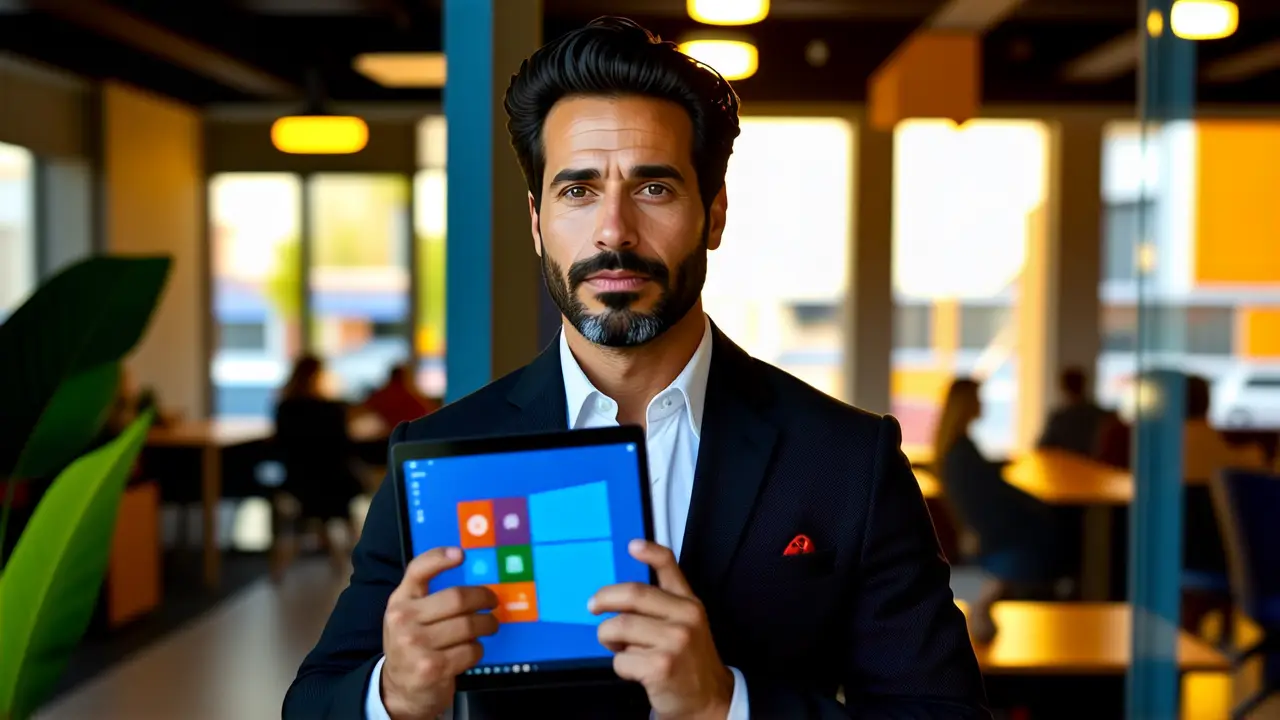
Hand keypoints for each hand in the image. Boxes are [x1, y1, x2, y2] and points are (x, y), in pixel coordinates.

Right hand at [381, 547, 498, 719]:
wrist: (399, 689)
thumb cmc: (412, 645)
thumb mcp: (410, 616)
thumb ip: (428, 595)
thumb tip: (467, 573)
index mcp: (399, 602)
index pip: (417, 571)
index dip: (439, 558)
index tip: (461, 554)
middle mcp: (403, 620)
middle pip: (456, 598)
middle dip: (483, 598)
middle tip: (493, 602)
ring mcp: (416, 645)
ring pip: (468, 625)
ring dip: (486, 625)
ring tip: (489, 625)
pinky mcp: (433, 668)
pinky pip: (471, 649)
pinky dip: (478, 648)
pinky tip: (472, 649)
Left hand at [590, 540, 732, 719]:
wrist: (708, 701)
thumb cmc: (689, 663)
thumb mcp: (687, 626)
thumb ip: (663, 604)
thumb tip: (621, 593)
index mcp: (689, 604)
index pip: (670, 567)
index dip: (650, 552)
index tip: (632, 545)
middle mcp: (685, 618)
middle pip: (632, 594)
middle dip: (604, 599)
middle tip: (593, 606)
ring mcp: (674, 641)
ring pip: (619, 627)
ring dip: (611, 640)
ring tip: (622, 648)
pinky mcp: (660, 665)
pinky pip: (620, 658)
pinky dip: (620, 666)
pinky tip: (635, 671)